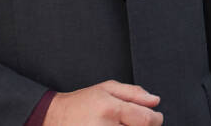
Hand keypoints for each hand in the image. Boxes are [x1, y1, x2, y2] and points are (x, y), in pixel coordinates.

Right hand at [43, 80, 162, 125]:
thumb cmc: (80, 103)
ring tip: (122, 124)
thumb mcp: (107, 88)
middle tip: (136, 121)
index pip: (147, 120)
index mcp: (111, 109)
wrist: (54, 117)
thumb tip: (155, 100)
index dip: (157, 119)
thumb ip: (134, 93)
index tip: (156, 117)